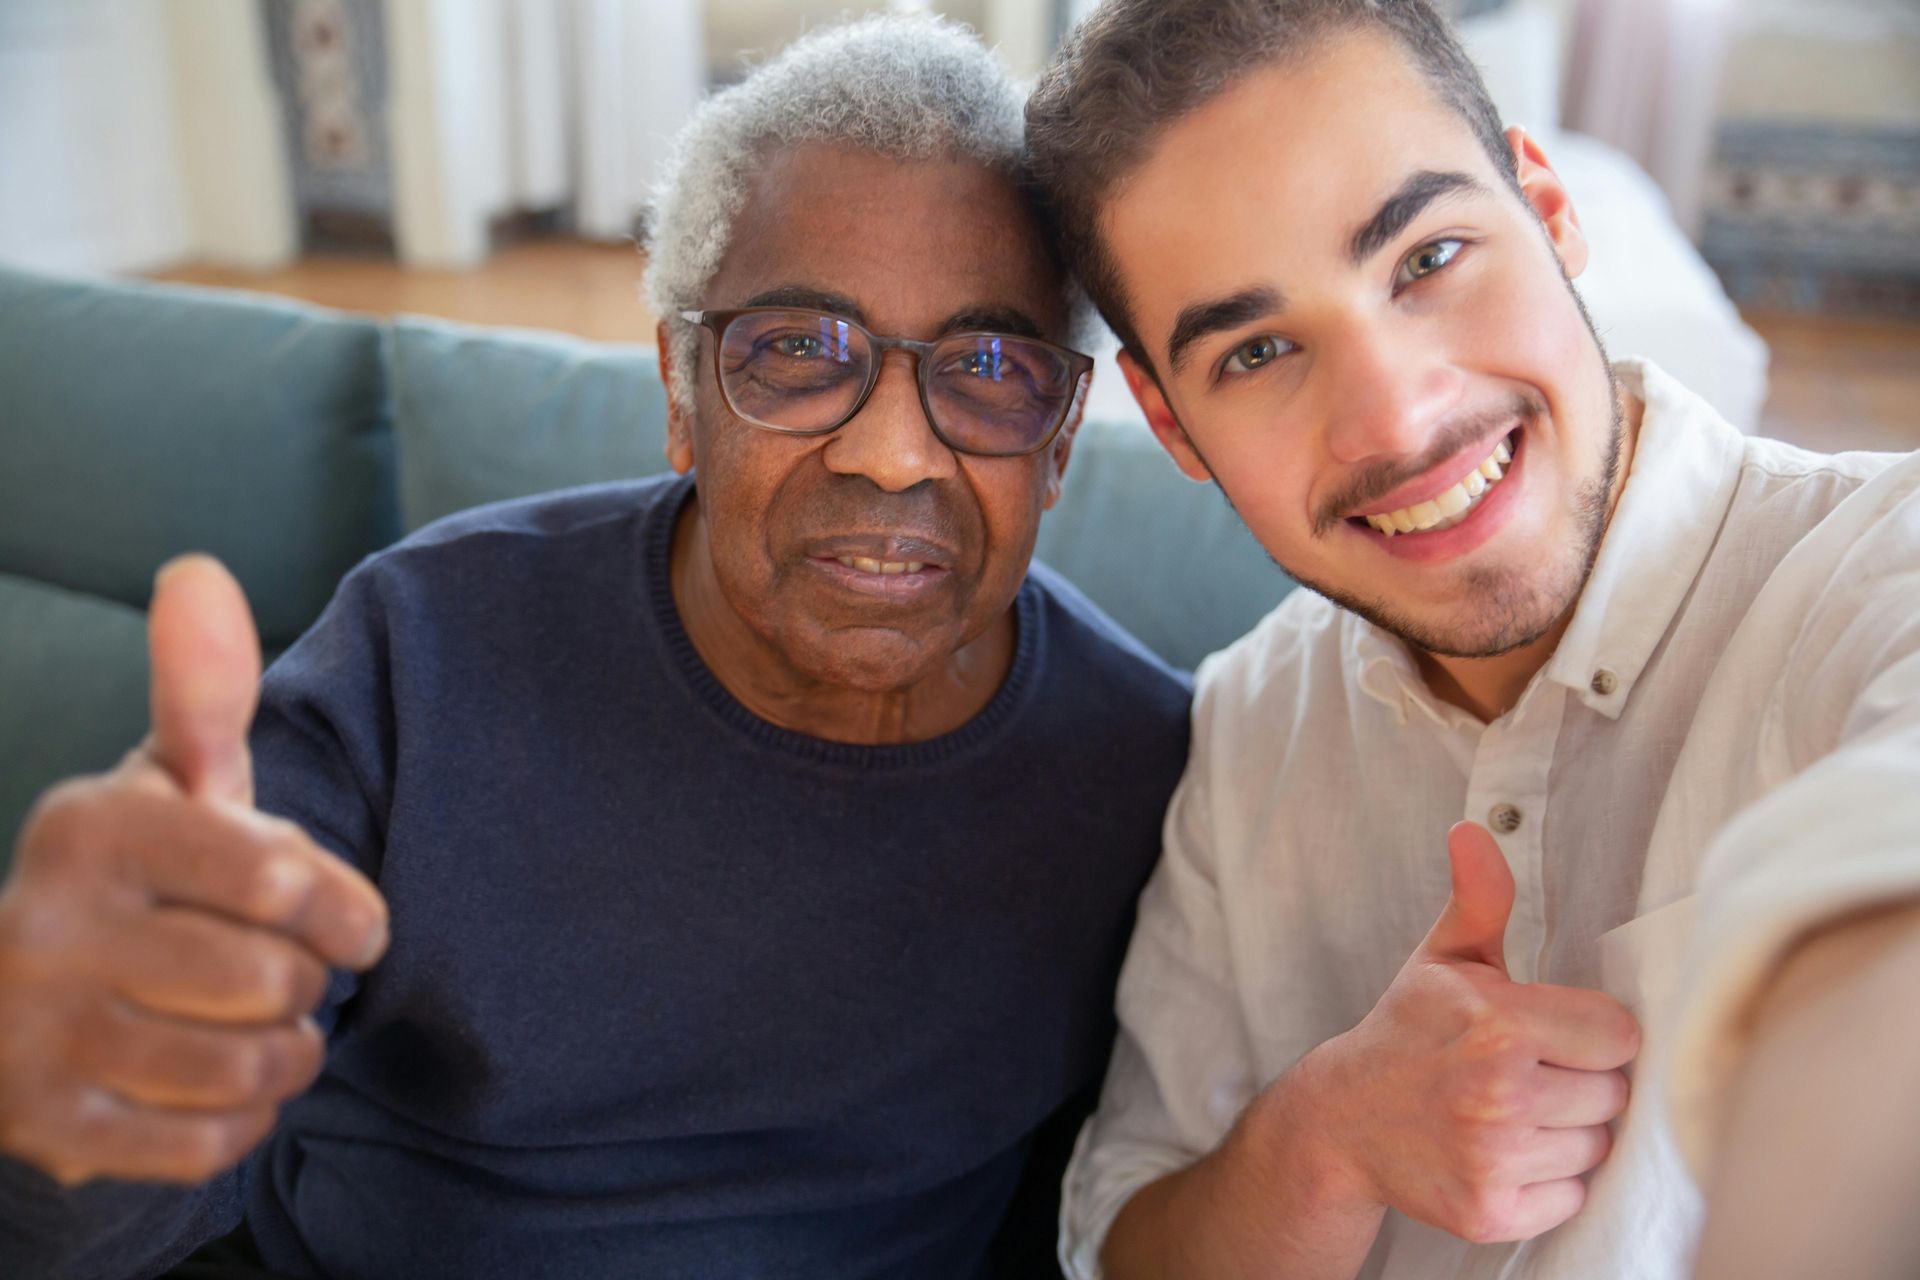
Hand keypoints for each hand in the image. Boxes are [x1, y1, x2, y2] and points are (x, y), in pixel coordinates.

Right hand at [0, 556, 388, 1185]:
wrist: (18, 1006)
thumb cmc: (144, 881)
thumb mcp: (171, 789)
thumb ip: (203, 695)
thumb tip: (198, 571)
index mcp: (94, 827)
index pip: (278, 877)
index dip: (346, 911)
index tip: (357, 925)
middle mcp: (45, 925)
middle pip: (275, 980)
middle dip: (309, 985)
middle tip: (288, 977)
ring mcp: (32, 1035)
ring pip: (249, 1069)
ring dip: (288, 1057)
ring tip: (267, 1030)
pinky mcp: (45, 1126)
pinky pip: (208, 1144)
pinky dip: (242, 1121)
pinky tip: (218, 1083)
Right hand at [1304, 822, 1639, 1243]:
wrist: (1341, 1120)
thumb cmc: (1409, 1032)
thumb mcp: (1443, 960)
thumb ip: (1479, 898)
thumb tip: (1472, 829)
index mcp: (1498, 1024)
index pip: (1618, 1036)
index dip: (1590, 1032)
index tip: (1549, 1033)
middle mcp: (1498, 1096)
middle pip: (1612, 1094)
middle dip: (1580, 1082)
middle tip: (1526, 1074)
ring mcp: (1493, 1159)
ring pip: (1595, 1146)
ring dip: (1566, 1133)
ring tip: (1513, 1113)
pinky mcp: (1491, 1212)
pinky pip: (1570, 1196)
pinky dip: (1548, 1181)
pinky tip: (1504, 1153)